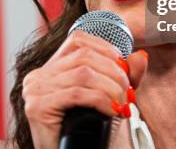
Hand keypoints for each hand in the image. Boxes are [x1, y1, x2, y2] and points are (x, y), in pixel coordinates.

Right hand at [22, 31, 148, 148]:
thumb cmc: (88, 134)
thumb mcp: (109, 98)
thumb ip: (124, 77)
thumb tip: (141, 56)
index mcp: (50, 69)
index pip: (78, 40)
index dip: (105, 48)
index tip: (124, 68)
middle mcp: (38, 76)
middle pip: (84, 56)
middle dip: (114, 72)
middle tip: (128, 93)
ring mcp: (35, 90)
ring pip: (83, 74)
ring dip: (111, 88)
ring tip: (122, 105)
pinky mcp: (38, 107)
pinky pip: (77, 94)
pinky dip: (101, 101)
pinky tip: (112, 112)